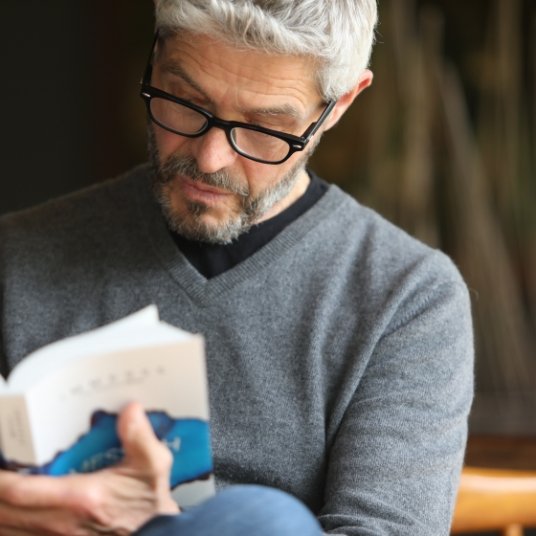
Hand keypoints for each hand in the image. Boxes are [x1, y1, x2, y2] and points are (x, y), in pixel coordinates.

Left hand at [0, 402, 178, 534]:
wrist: (156, 534)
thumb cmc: (148, 503)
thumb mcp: (153, 464)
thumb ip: (140, 436)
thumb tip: (131, 409)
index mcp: (80, 498)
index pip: (20, 491)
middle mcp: (61, 523)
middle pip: (3, 513)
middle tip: (0, 468)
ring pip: (7, 529)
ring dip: (0, 510)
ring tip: (1, 489)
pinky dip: (9, 525)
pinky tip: (11, 512)